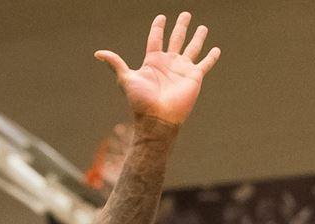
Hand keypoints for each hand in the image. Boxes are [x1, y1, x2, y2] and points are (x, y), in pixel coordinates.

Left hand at [96, 12, 219, 126]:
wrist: (157, 118)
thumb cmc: (141, 101)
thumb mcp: (126, 78)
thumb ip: (116, 63)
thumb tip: (98, 53)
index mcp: (153, 61)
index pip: (156, 38)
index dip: (158, 27)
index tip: (162, 17)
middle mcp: (169, 63)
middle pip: (176, 38)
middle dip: (181, 26)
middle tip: (186, 14)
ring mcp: (182, 69)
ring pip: (192, 48)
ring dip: (197, 38)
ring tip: (202, 27)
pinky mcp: (194, 77)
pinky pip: (205, 64)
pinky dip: (211, 57)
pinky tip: (216, 49)